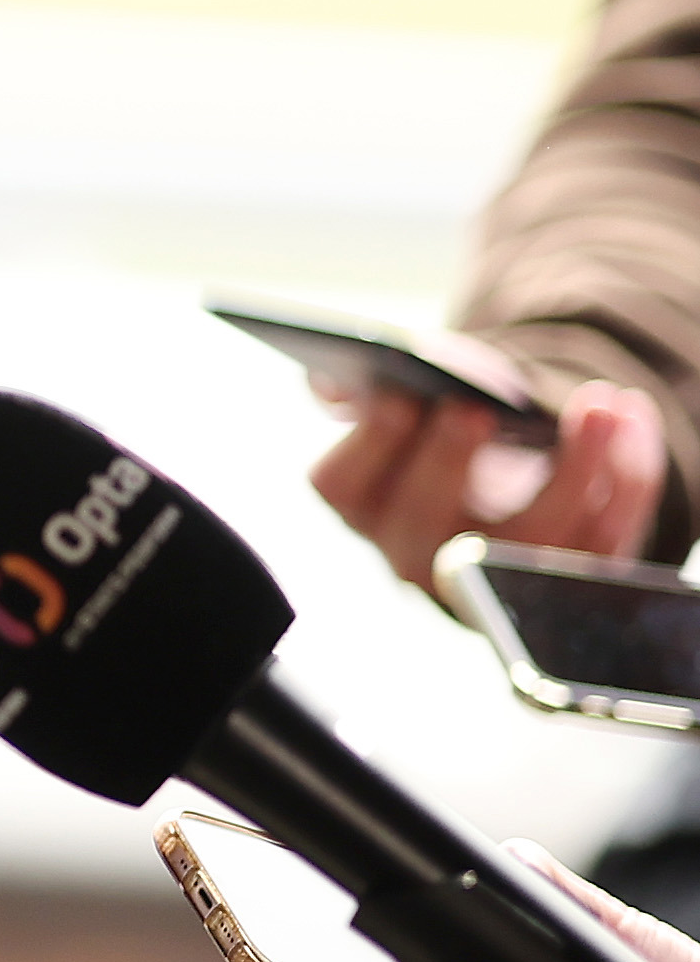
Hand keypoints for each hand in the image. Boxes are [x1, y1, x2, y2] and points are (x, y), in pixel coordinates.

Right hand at [312, 378, 664, 589]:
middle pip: (424, 519)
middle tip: (474, 408)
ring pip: (532, 537)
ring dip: (575, 466)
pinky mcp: (563, 580)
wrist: (505, 483)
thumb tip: (330, 381)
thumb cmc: (443, 436)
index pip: (342, 483)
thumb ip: (359, 390)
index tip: (400, 397)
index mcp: (362, 505)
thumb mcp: (400, 407)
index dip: (370, 441)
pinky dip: (627, 479)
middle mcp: (413, 552)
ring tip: (600, 404)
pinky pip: (601, 541)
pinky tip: (631, 423)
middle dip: (449, 459)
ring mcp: (491, 576)